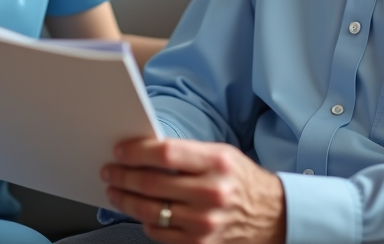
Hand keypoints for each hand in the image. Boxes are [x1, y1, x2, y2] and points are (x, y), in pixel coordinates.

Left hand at [102, 138, 285, 243]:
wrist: (273, 216)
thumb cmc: (242, 181)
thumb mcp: (222, 155)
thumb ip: (187, 153)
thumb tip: (145, 150)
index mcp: (217, 164)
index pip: (165, 154)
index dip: (136, 151)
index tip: (120, 151)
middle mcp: (212, 194)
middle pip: (152, 184)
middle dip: (123, 176)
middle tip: (109, 171)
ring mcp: (205, 224)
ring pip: (150, 212)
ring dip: (125, 200)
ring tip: (115, 191)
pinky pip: (159, 234)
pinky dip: (145, 221)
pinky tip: (139, 211)